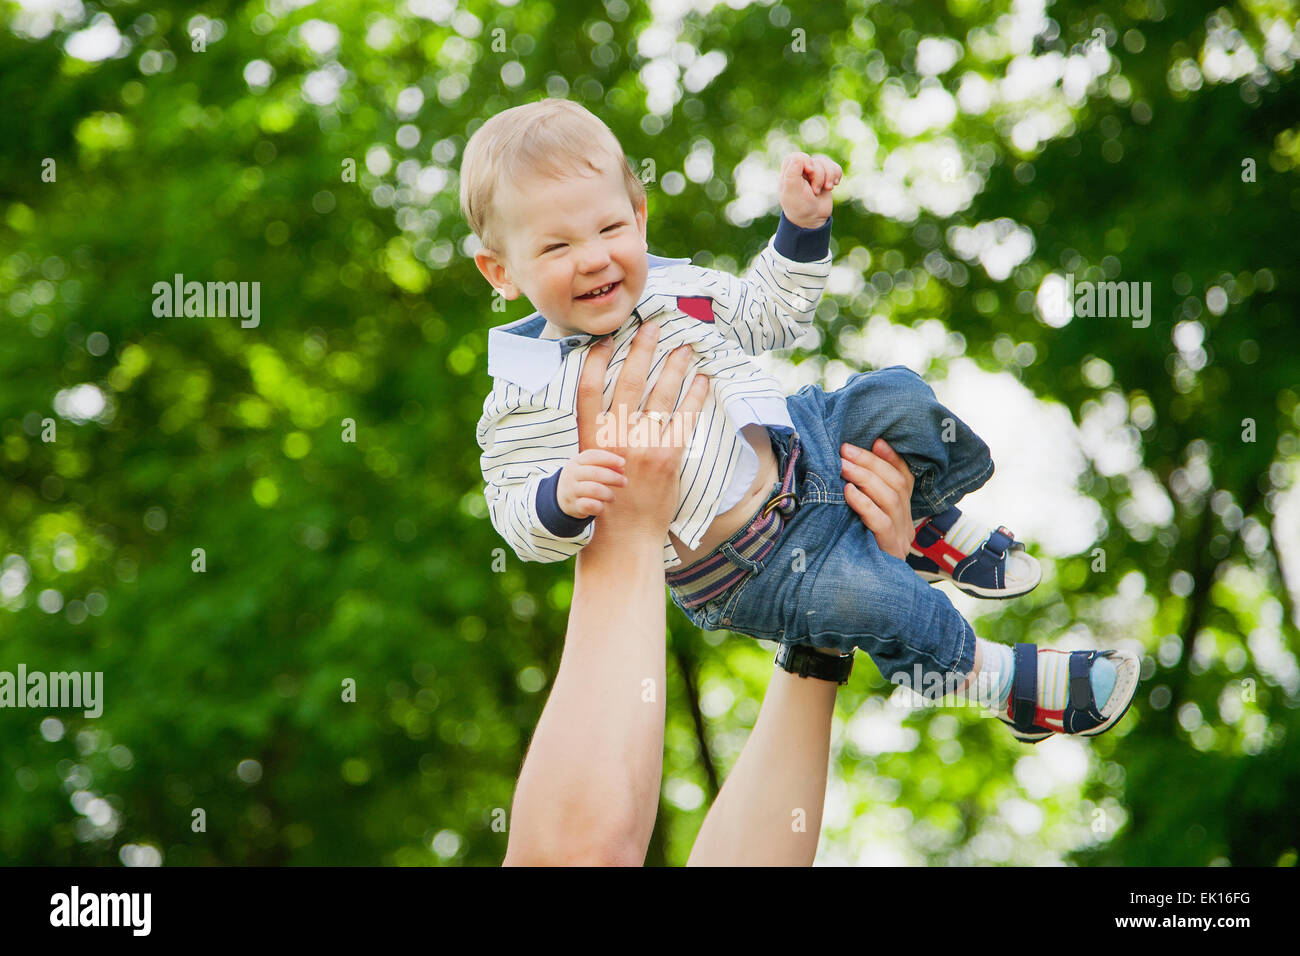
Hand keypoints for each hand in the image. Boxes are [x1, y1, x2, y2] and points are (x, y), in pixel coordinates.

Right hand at [557, 447, 627, 518]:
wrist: (561, 497)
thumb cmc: (582, 479)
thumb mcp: (588, 467)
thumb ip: (605, 465)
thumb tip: (622, 468)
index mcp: (576, 461)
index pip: (592, 456)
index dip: (609, 458)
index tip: (623, 463)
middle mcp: (571, 474)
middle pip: (595, 473)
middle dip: (614, 477)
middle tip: (624, 482)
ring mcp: (571, 490)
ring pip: (594, 490)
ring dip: (608, 493)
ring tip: (612, 497)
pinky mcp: (573, 505)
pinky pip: (590, 505)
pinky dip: (600, 506)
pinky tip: (603, 506)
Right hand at [574, 322, 709, 537]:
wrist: (624, 538)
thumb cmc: (608, 503)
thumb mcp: (592, 466)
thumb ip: (600, 434)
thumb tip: (615, 404)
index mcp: (591, 440)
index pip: (589, 390)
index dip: (596, 362)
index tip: (606, 341)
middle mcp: (614, 440)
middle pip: (629, 383)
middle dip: (642, 350)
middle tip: (653, 326)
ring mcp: (642, 447)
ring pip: (661, 395)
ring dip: (675, 366)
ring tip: (685, 347)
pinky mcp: (667, 458)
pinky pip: (685, 418)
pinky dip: (696, 396)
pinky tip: (704, 380)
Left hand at [779, 151, 841, 228]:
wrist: (812, 219)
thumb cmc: (799, 206)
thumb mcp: (791, 190)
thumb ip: (792, 171)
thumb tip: (801, 157)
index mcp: (789, 171)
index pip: (797, 156)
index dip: (805, 161)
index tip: (808, 171)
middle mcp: (801, 169)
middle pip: (814, 161)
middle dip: (819, 175)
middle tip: (815, 191)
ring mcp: (815, 172)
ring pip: (826, 163)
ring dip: (829, 176)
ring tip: (826, 189)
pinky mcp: (826, 176)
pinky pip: (835, 167)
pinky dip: (836, 175)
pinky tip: (834, 185)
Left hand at [840, 438, 914, 560]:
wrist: (860, 598)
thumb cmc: (850, 553)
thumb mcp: (856, 521)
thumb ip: (857, 497)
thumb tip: (841, 465)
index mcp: (901, 515)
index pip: (904, 480)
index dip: (891, 458)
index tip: (875, 440)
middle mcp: (906, 525)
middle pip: (896, 485)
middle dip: (870, 463)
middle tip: (845, 450)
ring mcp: (901, 539)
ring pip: (891, 500)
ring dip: (865, 477)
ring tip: (842, 464)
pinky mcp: (890, 552)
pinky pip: (881, 523)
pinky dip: (864, 504)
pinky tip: (848, 492)